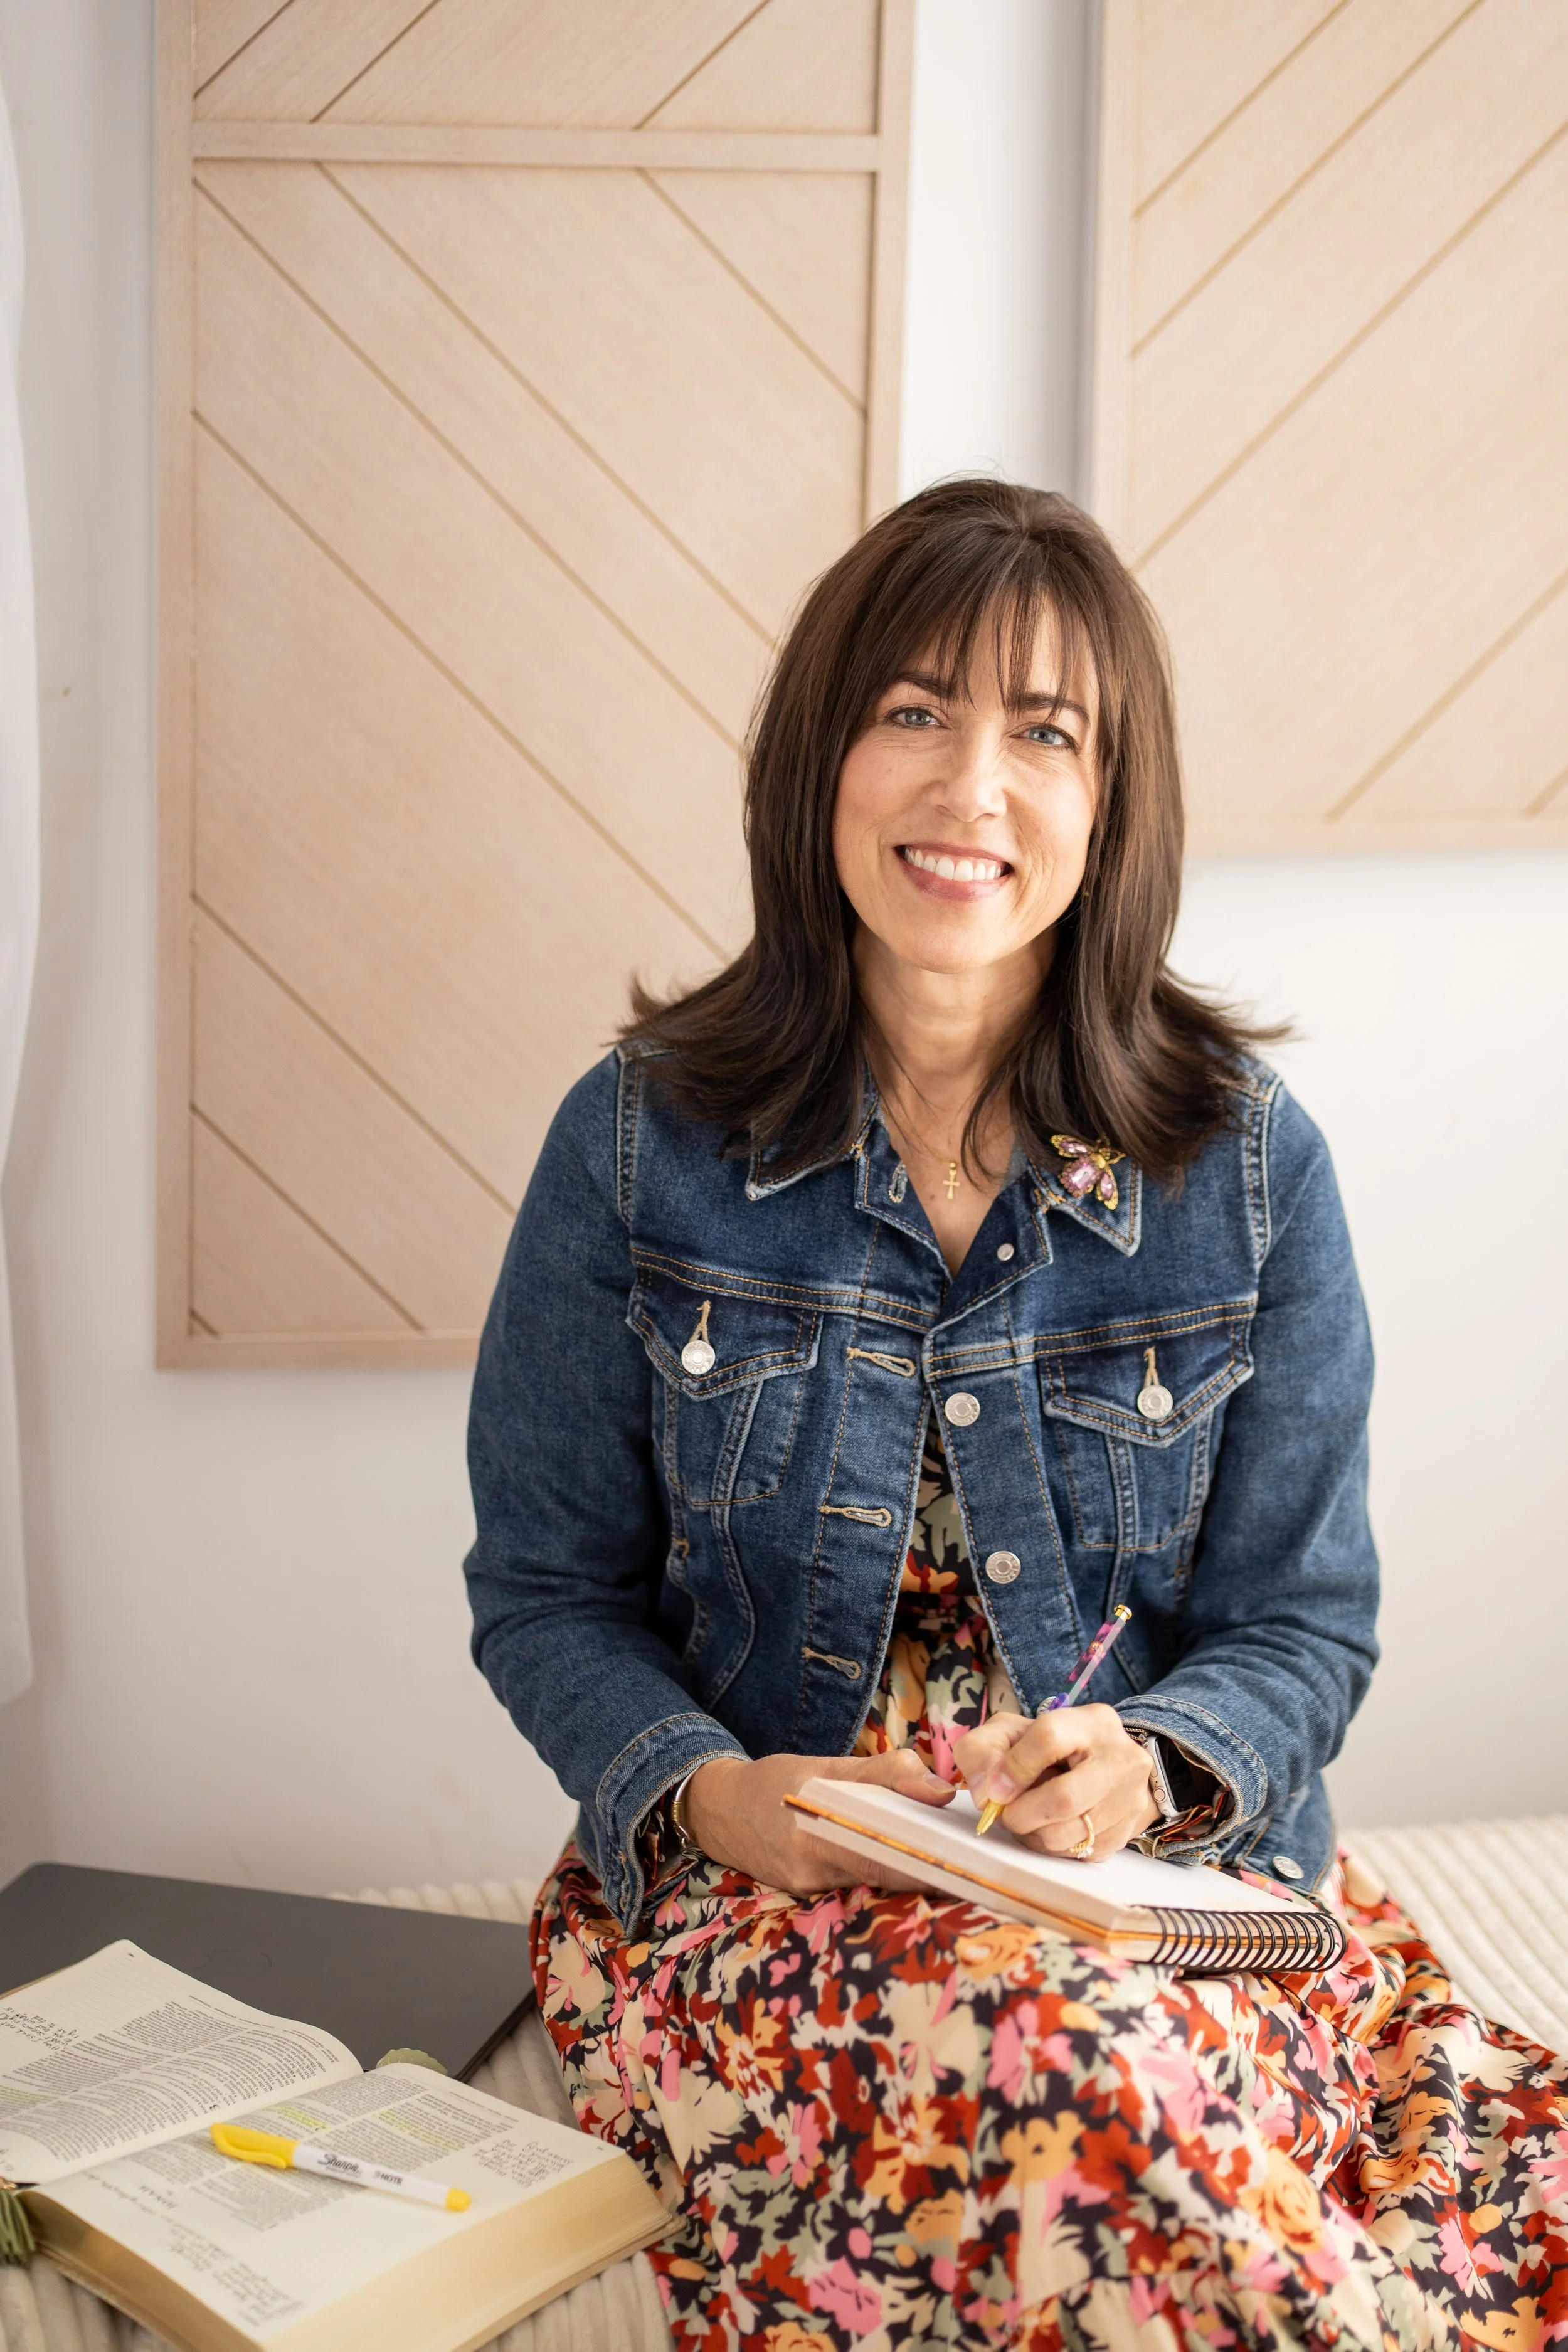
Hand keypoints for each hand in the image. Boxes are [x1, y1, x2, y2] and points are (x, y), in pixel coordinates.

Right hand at [682, 1749, 955, 1895]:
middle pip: (886, 1878)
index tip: (968, 1864)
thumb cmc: (770, 1782)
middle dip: (929, 1873)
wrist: (714, 1810)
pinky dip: (884, 1874)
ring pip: (874, 1885)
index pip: (884, 1860)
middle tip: (976, 1867)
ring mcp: (809, 1891)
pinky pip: (856, 1886)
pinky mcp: (809, 1895)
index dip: (928, 1865)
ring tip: (952, 1860)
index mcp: (815, 1837)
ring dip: (910, 1874)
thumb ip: (883, 1773)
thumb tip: (941, 1790)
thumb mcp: (823, 1766)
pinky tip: (907, 1862)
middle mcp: (812, 1873)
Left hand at [952, 1705, 1157, 1860]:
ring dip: (1034, 1834)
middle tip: (1006, 1814)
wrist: (1109, 1768)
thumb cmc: (1051, 1748)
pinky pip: (1078, 1853)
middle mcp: (1120, 1759)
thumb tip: (983, 1793)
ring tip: (1027, 1819)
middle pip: (1062, 1799)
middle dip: (1021, 1814)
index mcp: (1091, 1723)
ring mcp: (1128, 1799)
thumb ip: (983, 1750)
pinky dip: (1052, 1846)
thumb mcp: (1013, 1731)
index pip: (1048, 1738)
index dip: (1014, 1768)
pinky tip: (1049, 1827)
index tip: (995, 1790)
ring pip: (1068, 1835)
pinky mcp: (1126, 1832)